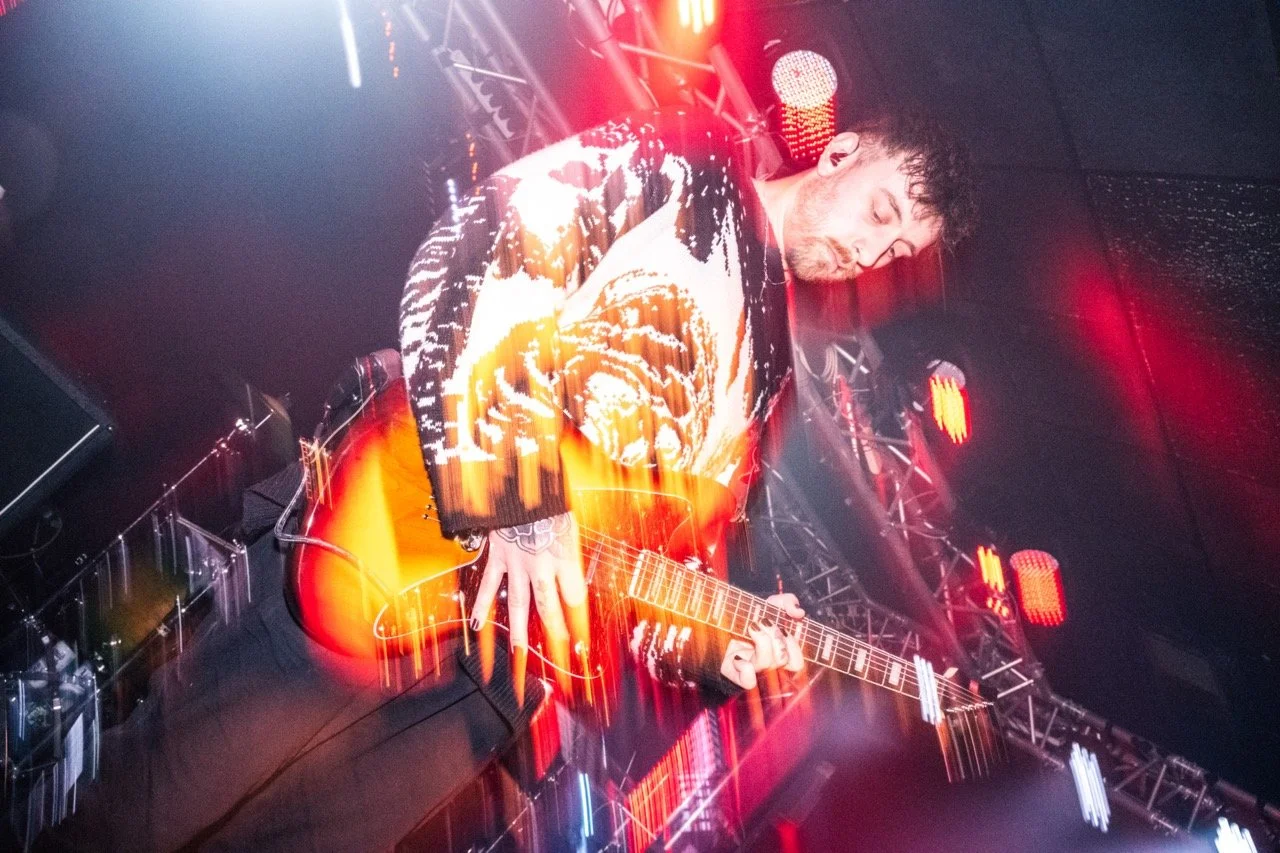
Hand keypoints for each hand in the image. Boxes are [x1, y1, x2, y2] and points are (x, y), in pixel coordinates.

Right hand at [469, 513, 589, 681]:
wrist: (522, 482)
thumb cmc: (550, 502)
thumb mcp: (570, 528)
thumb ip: (569, 557)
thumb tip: (572, 585)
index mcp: (565, 557)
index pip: (575, 598)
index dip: (579, 621)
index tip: (583, 641)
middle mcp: (542, 565)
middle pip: (550, 609)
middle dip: (556, 637)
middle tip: (560, 662)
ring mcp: (517, 563)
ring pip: (520, 605)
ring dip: (520, 634)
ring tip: (519, 658)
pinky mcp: (497, 557)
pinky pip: (490, 586)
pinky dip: (482, 606)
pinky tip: (478, 625)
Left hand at [720, 593, 805, 689]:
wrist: (718, 619)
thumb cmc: (746, 615)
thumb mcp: (768, 604)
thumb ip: (787, 602)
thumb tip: (799, 612)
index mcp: (779, 654)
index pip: (797, 662)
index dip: (793, 645)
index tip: (782, 627)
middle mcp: (767, 665)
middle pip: (784, 660)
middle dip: (776, 637)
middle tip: (763, 622)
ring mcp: (752, 671)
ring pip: (767, 665)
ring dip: (762, 641)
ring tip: (751, 626)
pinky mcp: (735, 674)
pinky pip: (748, 681)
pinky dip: (746, 669)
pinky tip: (738, 656)